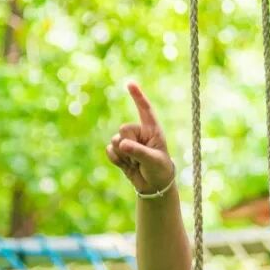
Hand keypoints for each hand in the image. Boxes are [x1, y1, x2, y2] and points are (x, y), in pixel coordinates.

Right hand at [105, 80, 175, 195]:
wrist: (154, 186)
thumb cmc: (159, 170)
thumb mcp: (153, 161)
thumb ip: (138, 151)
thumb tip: (120, 144)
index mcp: (152, 129)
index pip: (145, 109)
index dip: (137, 96)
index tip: (130, 83)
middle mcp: (139, 133)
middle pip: (123, 128)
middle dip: (128, 144)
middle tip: (139, 157)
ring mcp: (128, 141)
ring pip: (114, 141)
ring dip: (123, 155)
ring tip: (135, 163)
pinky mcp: (119, 151)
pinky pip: (109, 150)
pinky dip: (116, 160)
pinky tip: (126, 166)